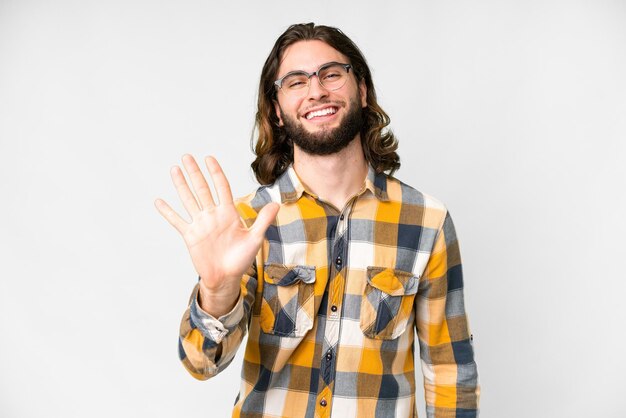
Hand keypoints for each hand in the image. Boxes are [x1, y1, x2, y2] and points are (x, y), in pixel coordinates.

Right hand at [155, 154, 278, 315]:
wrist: (227, 278)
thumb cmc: (242, 259)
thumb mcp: (255, 239)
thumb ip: (263, 221)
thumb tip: (277, 204)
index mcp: (228, 213)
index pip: (221, 187)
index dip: (216, 173)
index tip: (209, 159)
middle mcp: (213, 215)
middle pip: (202, 189)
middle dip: (195, 173)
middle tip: (187, 156)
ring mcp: (200, 224)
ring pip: (189, 200)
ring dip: (181, 185)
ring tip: (174, 169)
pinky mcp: (190, 236)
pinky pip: (177, 221)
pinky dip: (168, 212)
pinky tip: (159, 201)